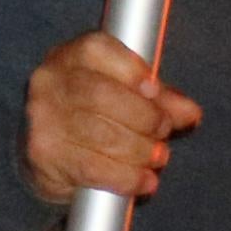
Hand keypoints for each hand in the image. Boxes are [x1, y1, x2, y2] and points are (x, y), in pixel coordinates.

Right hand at [24, 30, 200, 202]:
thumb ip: (160, 101)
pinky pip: (94, 168)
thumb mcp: (129, 98)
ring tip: (156, 158)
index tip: (154, 90)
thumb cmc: (95, 118)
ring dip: (140, 151)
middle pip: (101, 94)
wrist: (50, 158)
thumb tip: (189, 111)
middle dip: (145, 118)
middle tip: (163, 133)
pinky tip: (144, 181)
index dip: (131, 70)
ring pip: (100, 133)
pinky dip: (127, 177)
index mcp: (69, 57)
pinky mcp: (44, 154)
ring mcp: (42, 118)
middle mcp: (48, 82)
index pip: (97, 49)